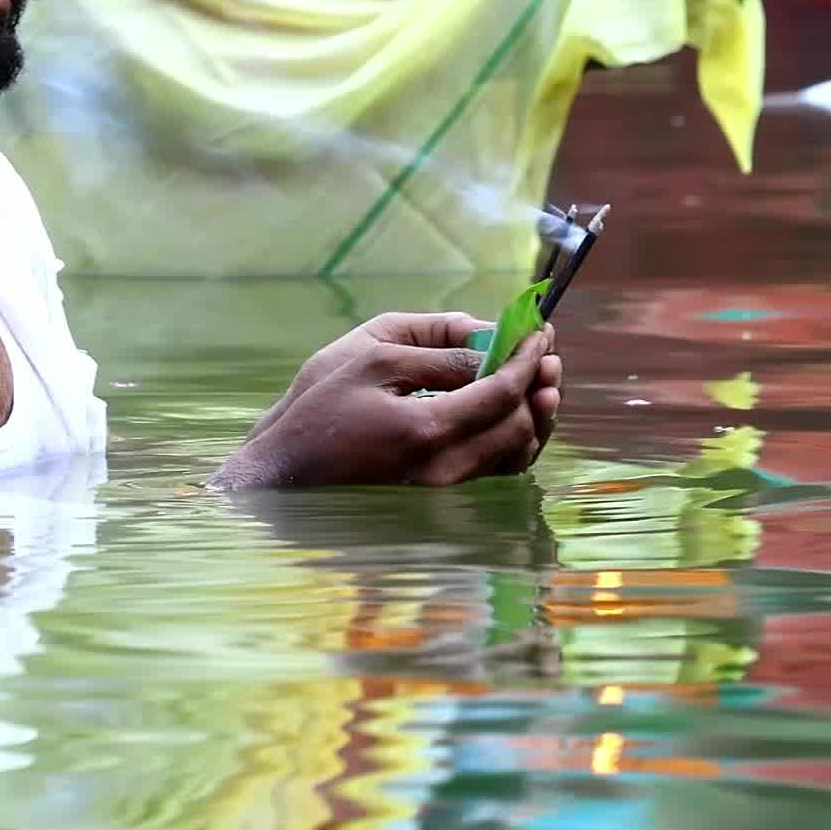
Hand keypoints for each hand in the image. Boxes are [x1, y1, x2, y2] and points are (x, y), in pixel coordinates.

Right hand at [213, 312, 561, 489]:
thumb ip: (436, 350)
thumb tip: (489, 343)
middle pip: (520, 426)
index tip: (540, 330)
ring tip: (536, 379)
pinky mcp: (441, 499)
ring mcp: (444, 492)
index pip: (502, 392)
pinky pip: (497, 471)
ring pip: (515, 454)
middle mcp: (443, 470)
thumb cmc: (321, 408)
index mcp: (425, 430)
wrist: (287, 472)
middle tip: (543, 352)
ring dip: (533, 413)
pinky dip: (514, 438)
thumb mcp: (371, 359)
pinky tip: (511, 411)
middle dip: (538, 384)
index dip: (527, 357)